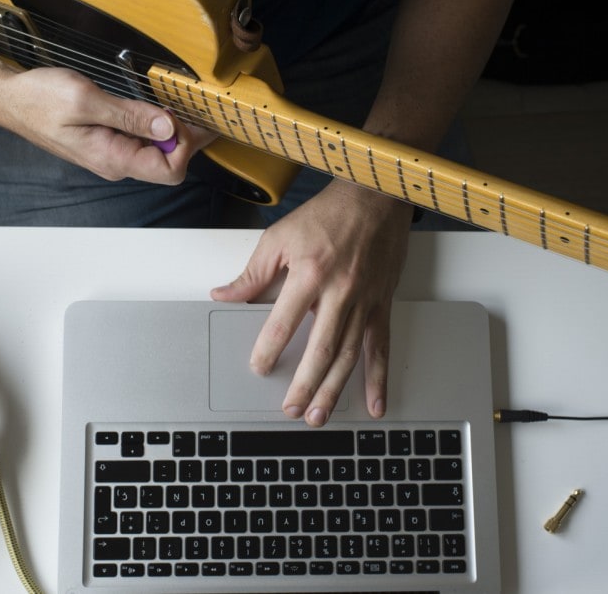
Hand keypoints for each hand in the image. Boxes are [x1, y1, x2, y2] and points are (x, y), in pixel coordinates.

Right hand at [0, 66, 215, 182]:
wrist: (12, 99)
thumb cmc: (39, 99)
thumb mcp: (86, 99)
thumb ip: (130, 115)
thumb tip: (168, 127)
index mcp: (112, 158)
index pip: (170, 170)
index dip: (184, 144)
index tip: (178, 115)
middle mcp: (116, 163)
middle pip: (170, 163)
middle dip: (186, 138)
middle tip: (192, 107)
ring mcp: (113, 155)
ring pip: (159, 153)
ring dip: (174, 131)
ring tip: (180, 105)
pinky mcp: (110, 143)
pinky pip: (144, 142)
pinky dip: (158, 127)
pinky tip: (159, 110)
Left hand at [211, 180, 414, 425]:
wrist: (375, 194)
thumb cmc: (328, 212)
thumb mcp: (280, 236)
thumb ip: (253, 272)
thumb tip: (224, 295)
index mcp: (310, 273)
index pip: (283, 322)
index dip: (269, 349)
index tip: (259, 367)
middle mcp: (341, 290)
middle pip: (321, 348)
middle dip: (304, 384)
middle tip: (290, 408)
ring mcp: (365, 300)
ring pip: (349, 354)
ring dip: (334, 389)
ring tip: (319, 414)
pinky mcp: (383, 304)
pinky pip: (381, 346)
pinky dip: (379, 378)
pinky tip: (375, 402)